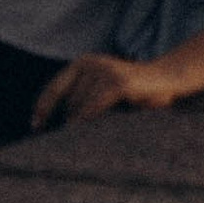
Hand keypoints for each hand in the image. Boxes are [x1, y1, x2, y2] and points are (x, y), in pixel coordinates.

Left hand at [32, 53, 176, 130]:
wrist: (168, 80)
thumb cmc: (133, 93)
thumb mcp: (102, 94)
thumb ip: (82, 100)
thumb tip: (60, 124)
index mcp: (83, 63)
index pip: (54, 88)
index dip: (43, 108)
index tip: (35, 126)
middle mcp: (90, 63)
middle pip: (68, 102)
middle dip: (72, 121)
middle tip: (74, 139)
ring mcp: (104, 71)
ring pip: (80, 107)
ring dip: (87, 122)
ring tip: (104, 130)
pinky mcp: (117, 83)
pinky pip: (94, 108)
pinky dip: (90, 120)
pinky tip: (91, 130)